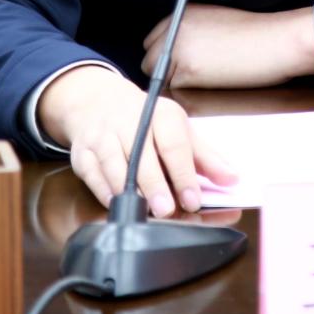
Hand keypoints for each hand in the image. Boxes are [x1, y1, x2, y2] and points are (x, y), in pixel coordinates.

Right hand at [35, 64, 236, 213]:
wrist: (98, 101)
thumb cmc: (147, 121)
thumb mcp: (179, 129)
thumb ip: (205, 157)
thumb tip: (232, 179)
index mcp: (160, 114)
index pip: (174, 144)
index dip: (184, 173)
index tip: (193, 200)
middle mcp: (129, 122)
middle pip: (142, 155)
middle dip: (154, 185)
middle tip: (167, 210)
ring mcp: (103, 136)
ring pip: (113, 164)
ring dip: (127, 189)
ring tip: (141, 211)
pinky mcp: (82, 152)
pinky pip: (91, 173)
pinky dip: (102, 190)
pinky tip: (115, 203)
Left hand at [141, 4, 313, 87]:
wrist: (275, 42)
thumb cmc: (255, 34)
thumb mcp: (216, 21)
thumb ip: (190, 32)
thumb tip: (175, 52)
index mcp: (182, 13)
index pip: (153, 39)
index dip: (164, 55)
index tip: (179, 65)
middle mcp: (174, 27)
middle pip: (148, 58)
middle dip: (163, 70)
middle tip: (190, 77)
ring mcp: (178, 48)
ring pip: (157, 77)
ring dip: (173, 82)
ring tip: (203, 79)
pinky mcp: (187, 70)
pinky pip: (173, 90)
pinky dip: (187, 92)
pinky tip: (209, 83)